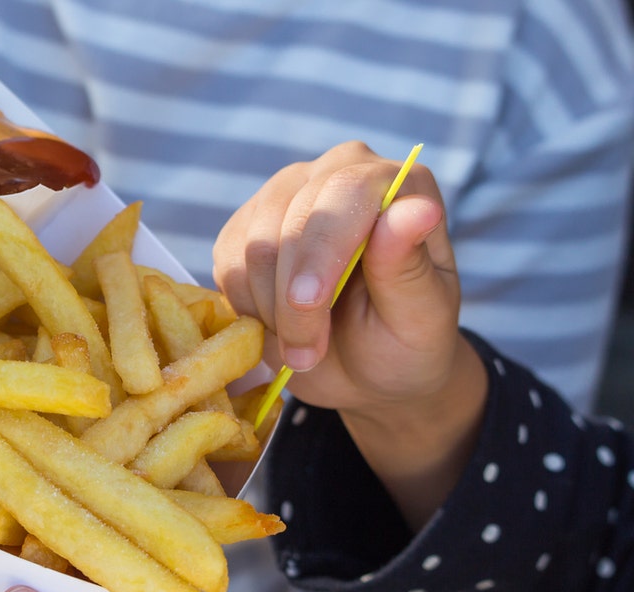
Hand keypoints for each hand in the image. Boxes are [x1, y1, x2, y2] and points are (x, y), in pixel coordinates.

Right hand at [212, 141, 484, 527]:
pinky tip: (274, 329)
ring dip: (266, 313)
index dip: (321, 253)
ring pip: (243, 245)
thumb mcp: (420, 324)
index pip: (346, 193)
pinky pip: (217, 267)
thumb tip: (413, 206)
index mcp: (394, 182)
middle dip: (291, 302)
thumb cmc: (406, 351)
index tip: (307, 316)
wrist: (368, 371)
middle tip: (309, 358)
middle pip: (282, 219)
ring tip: (301, 347)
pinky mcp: (242, 230)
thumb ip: (413, 267)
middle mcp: (336, 174)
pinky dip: (240, 311)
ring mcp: (283, 197)